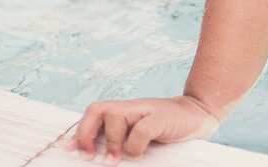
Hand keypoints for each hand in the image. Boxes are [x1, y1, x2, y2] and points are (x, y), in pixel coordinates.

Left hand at [67, 96, 219, 161]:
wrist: (196, 115)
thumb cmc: (166, 128)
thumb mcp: (140, 133)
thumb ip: (122, 140)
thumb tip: (101, 157)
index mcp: (124, 111)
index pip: (93, 113)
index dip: (79, 131)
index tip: (70, 151)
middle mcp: (131, 108)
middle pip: (97, 109)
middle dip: (87, 133)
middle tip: (90, 156)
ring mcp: (145, 110)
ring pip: (115, 117)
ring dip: (113, 140)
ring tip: (117, 158)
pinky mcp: (160, 118)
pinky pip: (141, 129)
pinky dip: (135, 144)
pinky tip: (140, 152)